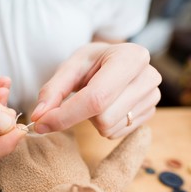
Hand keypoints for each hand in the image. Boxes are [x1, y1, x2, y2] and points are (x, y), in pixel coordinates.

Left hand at [31, 42, 160, 138]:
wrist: (116, 61)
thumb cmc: (93, 63)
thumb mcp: (71, 67)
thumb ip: (52, 91)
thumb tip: (38, 117)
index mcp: (130, 58)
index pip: (96, 98)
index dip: (65, 116)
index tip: (40, 124)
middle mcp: (148, 78)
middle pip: (103, 118)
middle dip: (80, 114)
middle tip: (79, 98)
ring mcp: (153, 98)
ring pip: (109, 129)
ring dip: (92, 120)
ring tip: (96, 100)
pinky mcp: (150, 114)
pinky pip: (116, 134)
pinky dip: (103, 125)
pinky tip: (106, 108)